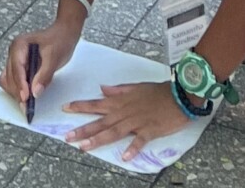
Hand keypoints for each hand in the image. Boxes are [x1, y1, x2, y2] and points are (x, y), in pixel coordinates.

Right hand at [0, 18, 81, 113]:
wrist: (63, 34)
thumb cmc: (59, 41)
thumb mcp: (54, 58)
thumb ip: (44, 75)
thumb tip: (35, 92)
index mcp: (19, 45)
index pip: (16, 68)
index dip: (20, 84)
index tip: (26, 98)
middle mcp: (13, 51)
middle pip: (9, 76)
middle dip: (18, 91)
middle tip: (27, 106)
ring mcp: (14, 58)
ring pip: (7, 80)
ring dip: (16, 92)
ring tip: (28, 102)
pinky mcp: (18, 65)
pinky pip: (12, 79)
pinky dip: (17, 88)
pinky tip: (27, 94)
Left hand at [63, 81, 190, 161]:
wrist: (179, 95)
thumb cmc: (158, 91)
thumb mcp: (136, 87)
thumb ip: (118, 90)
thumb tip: (102, 89)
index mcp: (121, 102)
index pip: (96, 104)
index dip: (80, 106)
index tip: (65, 108)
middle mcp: (125, 112)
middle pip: (101, 122)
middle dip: (83, 129)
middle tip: (68, 137)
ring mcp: (137, 122)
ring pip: (114, 132)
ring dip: (99, 139)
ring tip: (85, 147)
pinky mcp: (150, 130)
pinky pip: (140, 141)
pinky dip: (133, 148)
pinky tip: (125, 157)